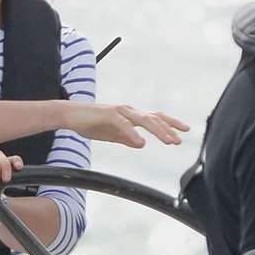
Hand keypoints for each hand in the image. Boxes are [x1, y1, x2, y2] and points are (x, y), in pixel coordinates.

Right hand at [62, 103, 188, 147]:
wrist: (69, 116)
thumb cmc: (90, 124)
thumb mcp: (112, 135)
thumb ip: (127, 138)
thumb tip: (141, 144)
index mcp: (131, 116)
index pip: (155, 118)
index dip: (170, 124)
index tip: (184, 131)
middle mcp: (128, 110)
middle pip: (154, 118)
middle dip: (169, 128)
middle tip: (179, 140)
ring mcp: (119, 111)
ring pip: (144, 120)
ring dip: (158, 131)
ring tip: (169, 141)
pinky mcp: (109, 114)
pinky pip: (124, 124)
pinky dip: (134, 133)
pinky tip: (141, 143)